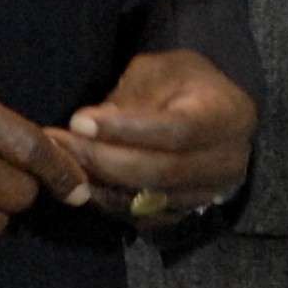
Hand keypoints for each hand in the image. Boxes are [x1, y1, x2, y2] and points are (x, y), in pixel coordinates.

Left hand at [55, 49, 257, 224]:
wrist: (217, 114)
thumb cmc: (187, 84)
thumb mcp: (165, 70)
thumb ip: (132, 96)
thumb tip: (90, 126)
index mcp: (229, 116)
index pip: (177, 130)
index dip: (126, 130)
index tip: (79, 121)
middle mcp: (227, 161)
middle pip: (160, 172)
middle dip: (102, 160)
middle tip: (58, 144)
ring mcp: (209, 194)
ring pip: (147, 199)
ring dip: (98, 183)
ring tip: (61, 161)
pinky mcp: (186, 212)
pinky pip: (141, 217)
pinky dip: (107, 201)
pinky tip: (82, 180)